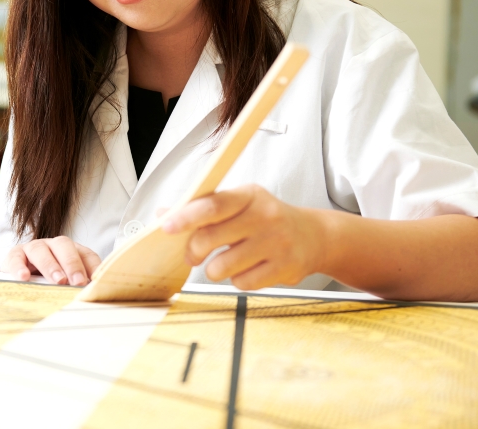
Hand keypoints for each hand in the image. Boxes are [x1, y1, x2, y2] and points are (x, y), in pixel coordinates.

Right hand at [2, 236, 101, 286]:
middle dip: (72, 264)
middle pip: (64, 246)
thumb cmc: (47, 279)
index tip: (96, 281)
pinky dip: (19, 267)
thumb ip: (77, 286)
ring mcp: (33, 248)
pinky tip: (24, 278)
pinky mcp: (14, 255)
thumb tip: (91, 296)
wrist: (18, 273)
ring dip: (50, 265)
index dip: (92, 266)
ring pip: (41, 250)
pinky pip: (16, 258)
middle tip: (78, 281)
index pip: (85, 254)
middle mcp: (52, 245)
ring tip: (58, 280)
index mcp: (70, 250)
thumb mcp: (64, 281)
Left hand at [162, 184, 325, 289]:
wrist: (313, 236)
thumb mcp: (239, 204)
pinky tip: (248, 269)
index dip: (186, 216)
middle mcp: (265, 216)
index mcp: (249, 195)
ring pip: (223, 266)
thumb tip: (163, 212)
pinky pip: (242, 283)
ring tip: (225, 263)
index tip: (167, 227)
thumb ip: (203, 208)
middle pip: (211, 237)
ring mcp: (276, 243)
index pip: (213, 204)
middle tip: (193, 255)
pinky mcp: (284, 268)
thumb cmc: (266, 219)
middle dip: (194, 250)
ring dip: (215, 270)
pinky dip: (238, 280)